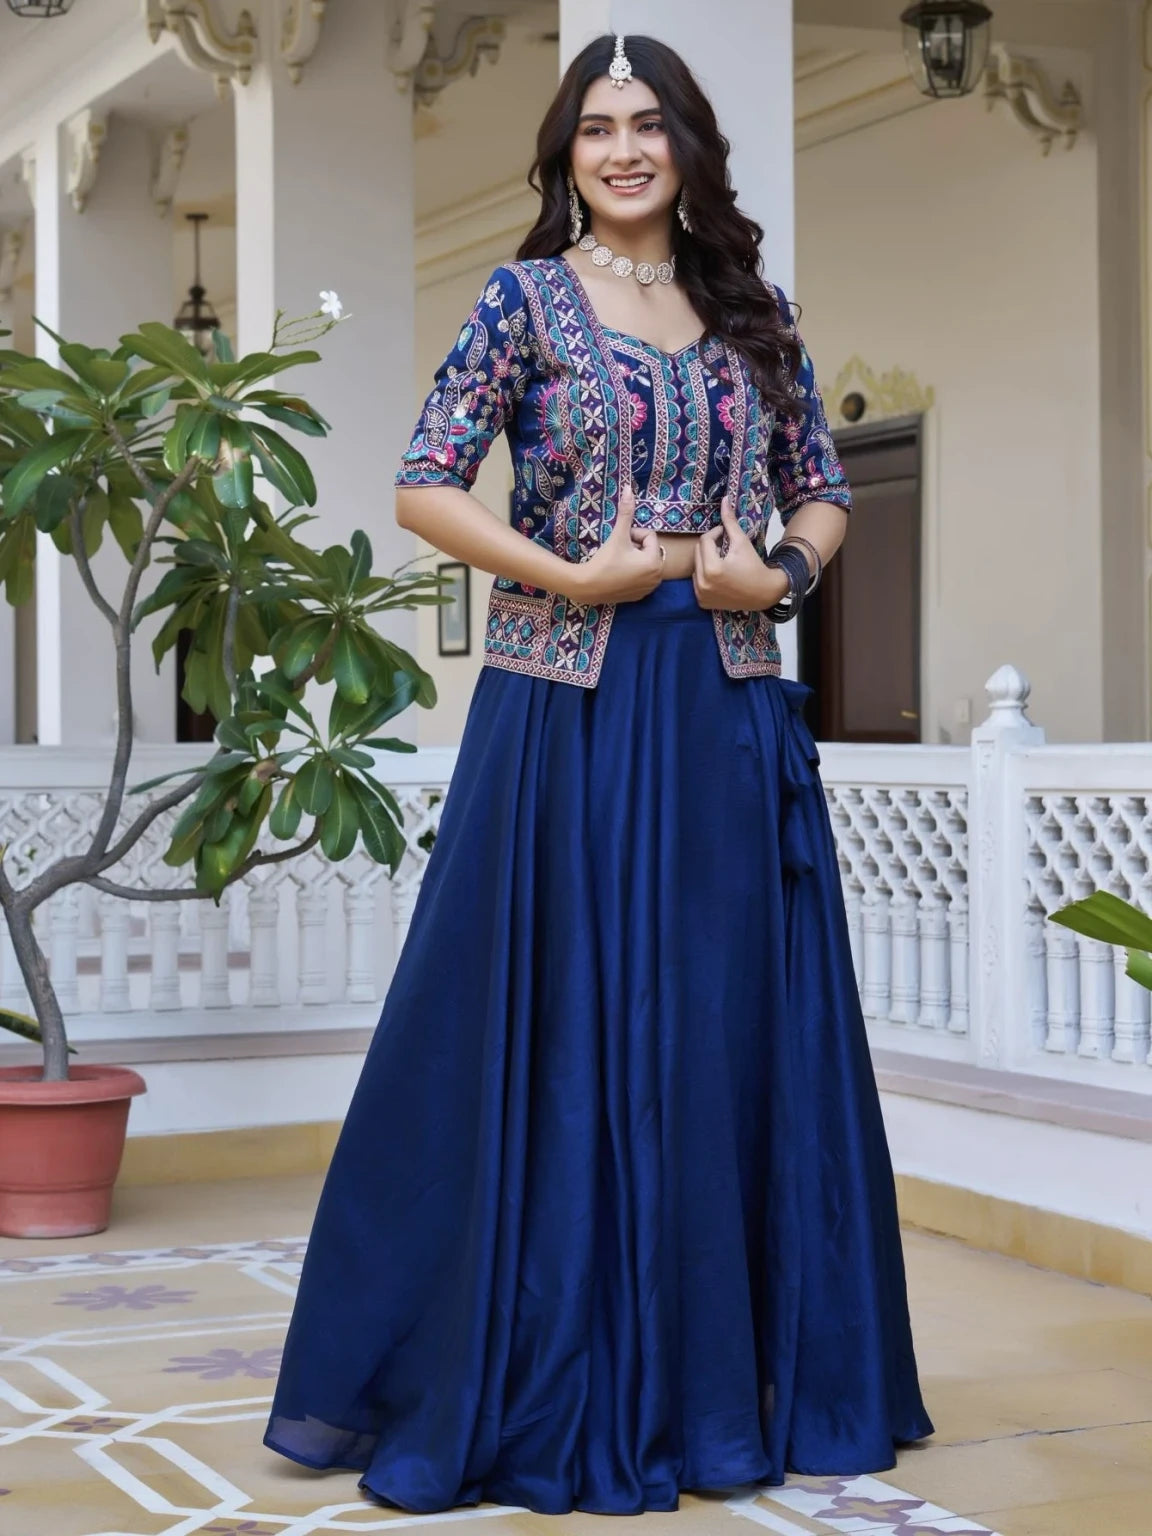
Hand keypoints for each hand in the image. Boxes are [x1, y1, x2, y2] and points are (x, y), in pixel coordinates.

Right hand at [567, 485, 664, 604]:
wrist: (588, 587)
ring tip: (619, 563)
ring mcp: (649, 588)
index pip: (649, 536)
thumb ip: (626, 512)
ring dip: (635, 559)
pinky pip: (641, 576)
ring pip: (645, 562)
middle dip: (636, 547)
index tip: (620, 542)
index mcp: (655, 561)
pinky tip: (619, 574)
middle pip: (649, 550)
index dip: (633, 535)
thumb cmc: (604, 560)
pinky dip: (633, 573)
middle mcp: (657, 577)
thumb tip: (628, 488)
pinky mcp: (640, 596)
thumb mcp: (618, 535)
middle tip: (619, 552)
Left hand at [693, 496, 789, 610]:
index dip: (715, 534)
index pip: (705, 540)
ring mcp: (701, 594)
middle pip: (697, 553)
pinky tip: (719, 576)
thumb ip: (730, 522)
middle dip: (710, 547)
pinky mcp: (702, 602)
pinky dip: (705, 576)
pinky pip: (697, 582)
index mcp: (712, 568)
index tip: (726, 535)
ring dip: (705, 561)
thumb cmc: (754, 565)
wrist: (763, 593)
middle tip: (725, 548)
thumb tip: (724, 499)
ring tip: (722, 562)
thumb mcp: (742, 542)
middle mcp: (703, 583)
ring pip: (695, 567)